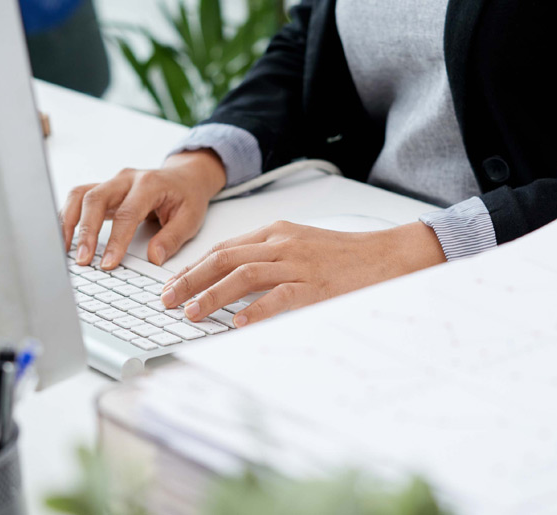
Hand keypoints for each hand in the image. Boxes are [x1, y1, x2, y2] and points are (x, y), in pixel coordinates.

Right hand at [59, 150, 225, 268]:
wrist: (185, 177)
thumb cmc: (187, 197)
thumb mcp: (191, 218)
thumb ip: (172, 238)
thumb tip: (154, 258)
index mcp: (149, 184)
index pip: (127, 213)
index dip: (116, 240)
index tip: (108, 263)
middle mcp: (126, 179)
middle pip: (95, 199)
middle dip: (86, 231)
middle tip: (81, 259)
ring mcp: (112, 182)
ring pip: (81, 195)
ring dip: (70, 222)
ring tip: (65, 249)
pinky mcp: (104, 189)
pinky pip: (79, 198)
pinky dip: (69, 217)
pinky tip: (66, 238)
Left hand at [160, 221, 446, 326]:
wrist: (389, 256)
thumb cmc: (346, 256)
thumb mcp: (302, 247)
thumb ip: (269, 259)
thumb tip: (234, 284)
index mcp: (276, 233)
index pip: (223, 248)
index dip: (193, 267)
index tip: (173, 285)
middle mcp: (282, 244)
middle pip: (224, 258)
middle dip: (190, 279)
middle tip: (167, 300)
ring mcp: (299, 264)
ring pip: (244, 274)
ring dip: (212, 294)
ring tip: (191, 313)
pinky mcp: (316, 285)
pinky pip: (280, 296)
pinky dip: (258, 310)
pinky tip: (240, 323)